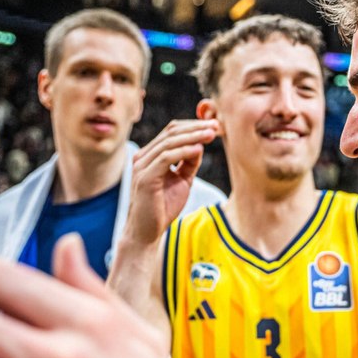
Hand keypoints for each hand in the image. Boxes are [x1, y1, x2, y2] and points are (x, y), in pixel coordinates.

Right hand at [127, 119, 218, 245]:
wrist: (147, 232)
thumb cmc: (163, 207)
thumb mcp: (181, 180)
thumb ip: (189, 163)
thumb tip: (200, 145)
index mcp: (150, 155)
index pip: (171, 132)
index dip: (193, 126)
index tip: (214, 126)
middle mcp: (143, 157)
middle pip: (171, 132)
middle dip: (196, 128)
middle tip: (216, 126)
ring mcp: (142, 166)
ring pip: (169, 142)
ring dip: (193, 136)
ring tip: (212, 134)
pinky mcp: (145, 178)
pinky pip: (165, 158)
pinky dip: (183, 151)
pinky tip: (199, 149)